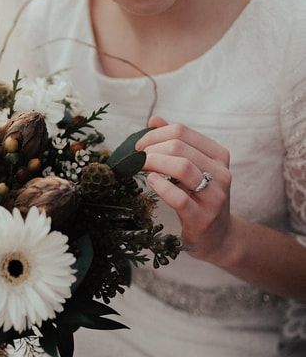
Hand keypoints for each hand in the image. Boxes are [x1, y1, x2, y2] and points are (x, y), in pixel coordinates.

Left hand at [135, 116, 232, 262]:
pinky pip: (179, 197)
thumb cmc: (199, 198)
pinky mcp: (203, 217)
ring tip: (140, 166)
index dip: (155, 134)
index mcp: (218, 155)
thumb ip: (176, 143)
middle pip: (179, 147)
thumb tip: (154, 120)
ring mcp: (214, 196)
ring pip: (182, 167)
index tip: (139, 145)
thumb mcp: (193, 168)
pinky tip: (151, 182)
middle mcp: (221, 173)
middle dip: (151, 148)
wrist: (218, 236)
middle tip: (136, 157)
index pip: (183, 131)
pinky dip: (160, 186)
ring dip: (154, 163)